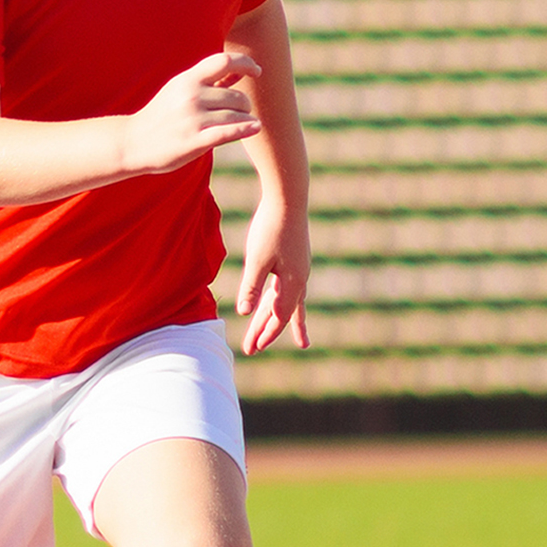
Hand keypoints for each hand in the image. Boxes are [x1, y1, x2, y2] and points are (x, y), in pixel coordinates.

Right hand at [117, 50, 263, 178]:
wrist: (133, 142)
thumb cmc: (161, 116)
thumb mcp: (179, 90)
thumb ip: (208, 81)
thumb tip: (240, 71)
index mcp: (187, 80)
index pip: (223, 61)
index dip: (246, 63)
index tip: (257, 71)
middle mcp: (190, 96)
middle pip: (236, 96)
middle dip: (244, 104)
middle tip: (242, 112)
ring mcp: (193, 119)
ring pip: (236, 115)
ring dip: (245, 119)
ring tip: (243, 123)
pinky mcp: (195, 141)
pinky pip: (228, 132)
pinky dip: (245, 128)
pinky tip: (256, 127)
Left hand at [235, 200, 310, 353]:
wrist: (289, 197)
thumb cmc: (271, 227)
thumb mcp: (257, 259)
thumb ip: (252, 286)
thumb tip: (245, 312)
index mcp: (293, 282)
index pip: (279, 316)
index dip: (266, 333)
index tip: (253, 348)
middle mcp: (300, 278)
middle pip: (283, 312)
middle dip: (267, 331)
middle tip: (253, 350)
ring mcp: (299, 268)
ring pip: (287, 301)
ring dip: (279, 318)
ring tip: (300, 341)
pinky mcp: (295, 258)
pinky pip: (289, 287)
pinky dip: (283, 299)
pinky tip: (281, 304)